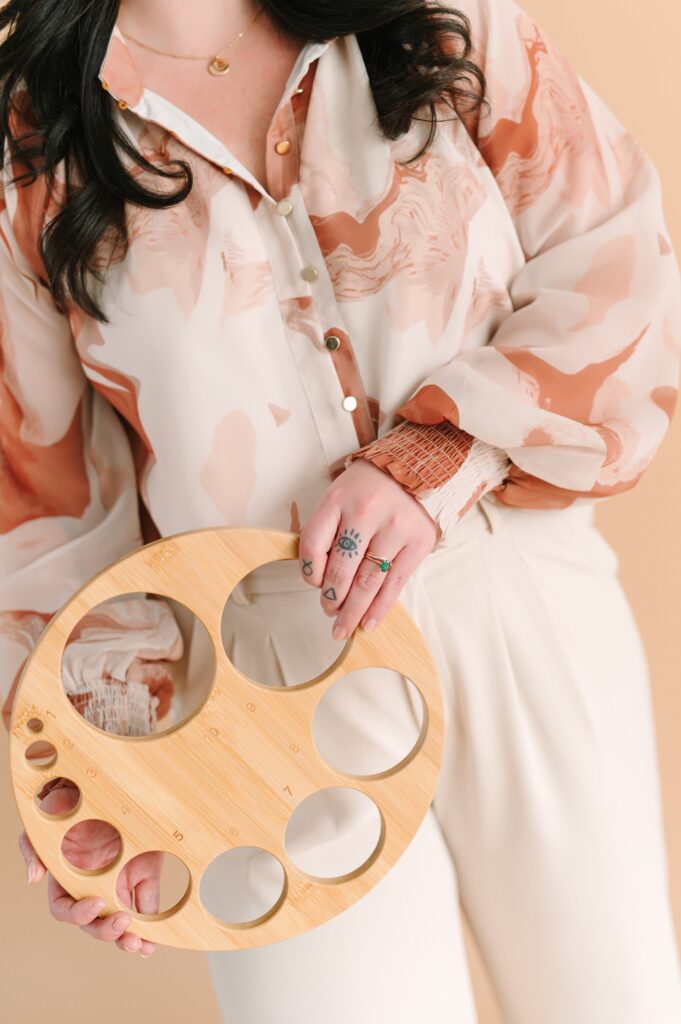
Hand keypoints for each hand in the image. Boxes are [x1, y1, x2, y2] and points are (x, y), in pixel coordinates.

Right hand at [18, 777, 160, 956]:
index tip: (98, 903)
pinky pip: (145, 907)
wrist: (106, 781)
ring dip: (127, 938)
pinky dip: (150, 927)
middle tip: (122, 926)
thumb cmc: (72, 799)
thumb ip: (33, 847)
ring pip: (118, 922)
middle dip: (105, 931)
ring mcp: (117, 883)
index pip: (65, 908)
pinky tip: (154, 941)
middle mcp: (91, 885)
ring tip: (138, 945)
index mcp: (66, 877)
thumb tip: (33, 880)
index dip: (79, 913)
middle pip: (93, 923)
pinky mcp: (142, 877)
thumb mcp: (46, 815)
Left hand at [299, 459, 438, 637]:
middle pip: (342, 569)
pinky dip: (380, 608)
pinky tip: (369, 622)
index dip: (309, 572)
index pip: (313, 545)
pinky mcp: (418, 542)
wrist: (416, 468)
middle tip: (328, 614)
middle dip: (332, 600)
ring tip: (343, 626)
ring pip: (368, 582)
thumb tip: (319, 578)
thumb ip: (326, 530)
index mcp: (338, 500)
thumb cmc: (368, 488)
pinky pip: (395, 584)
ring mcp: (395, 528)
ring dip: (353, 610)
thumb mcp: (338, 496)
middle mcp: (366, 513)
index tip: (314, 584)